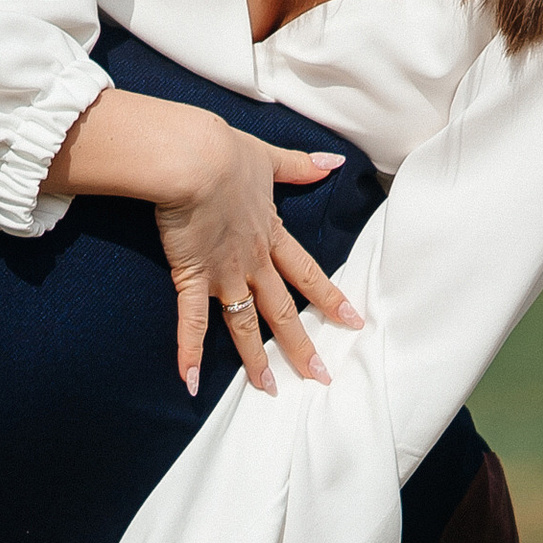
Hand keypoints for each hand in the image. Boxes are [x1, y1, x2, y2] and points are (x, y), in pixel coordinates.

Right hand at [48, 87, 367, 395]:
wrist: (194, 159)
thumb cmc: (226, 152)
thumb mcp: (268, 157)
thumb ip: (299, 165)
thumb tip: (333, 161)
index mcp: (270, 234)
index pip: (308, 273)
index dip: (330, 298)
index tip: (353, 321)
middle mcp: (253, 261)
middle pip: (283, 310)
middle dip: (303, 345)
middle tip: (321, 377)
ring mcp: (224, 273)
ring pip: (245, 325)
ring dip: (257, 360)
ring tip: (270, 389)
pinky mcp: (192, 277)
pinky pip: (191, 323)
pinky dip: (189, 353)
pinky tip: (189, 383)